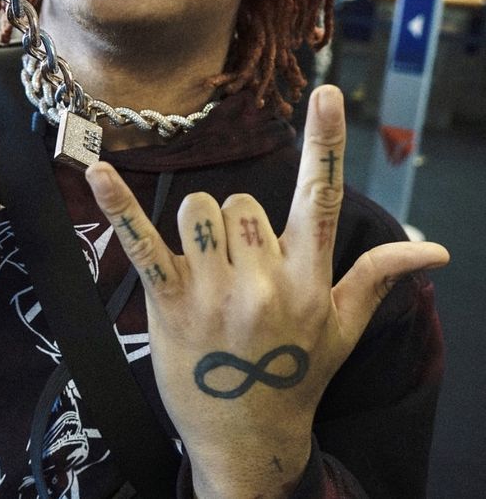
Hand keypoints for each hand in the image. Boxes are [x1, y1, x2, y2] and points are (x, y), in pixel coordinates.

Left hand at [85, 85, 448, 498]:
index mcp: (309, 281)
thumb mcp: (343, 328)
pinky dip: (118, 205)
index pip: (323, 200)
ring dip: (200, 229)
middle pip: (242, 202)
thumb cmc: (297, 376)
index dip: (327, 143)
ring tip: (208, 270)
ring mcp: (214, 293)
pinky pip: (142, 243)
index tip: (329, 94)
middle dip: (239, 226)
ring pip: (199, 210)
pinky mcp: (170, 302)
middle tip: (240, 273)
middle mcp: (264, 283)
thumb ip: (378, 276)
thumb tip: (436, 250)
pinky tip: (97, 172)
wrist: (246, 438)